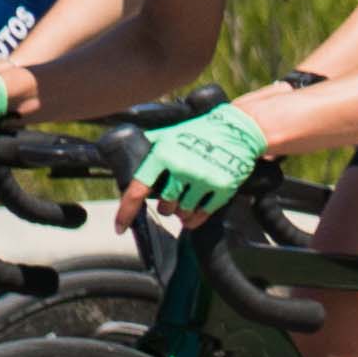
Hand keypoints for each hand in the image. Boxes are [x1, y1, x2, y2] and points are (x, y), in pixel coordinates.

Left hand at [133, 100, 276, 220]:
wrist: (237, 128)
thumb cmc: (199, 131)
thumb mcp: (169, 134)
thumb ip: (147, 146)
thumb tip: (120, 154)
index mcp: (162, 154)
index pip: (137, 190)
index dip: (126, 212)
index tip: (120, 227)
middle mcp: (181, 167)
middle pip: (164, 207)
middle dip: (166, 206)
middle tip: (174, 195)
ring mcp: (203, 178)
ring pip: (182, 213)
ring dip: (182, 212)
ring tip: (187, 200)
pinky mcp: (222, 187)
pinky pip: (202, 215)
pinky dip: (195, 219)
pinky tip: (193, 214)